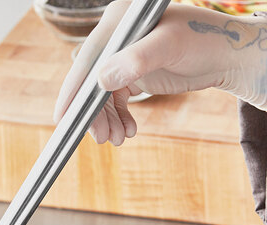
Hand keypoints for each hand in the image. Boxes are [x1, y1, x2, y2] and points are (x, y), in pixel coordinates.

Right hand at [53, 0, 266, 145]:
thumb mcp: (170, 47)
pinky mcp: (129, 73)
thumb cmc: (202, 42)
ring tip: (119, 139)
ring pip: (101, 96)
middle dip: (94, 114)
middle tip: (102, 139)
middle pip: (90, 83)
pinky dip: (118, 118)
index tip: (62, 117)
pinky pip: (114, 101)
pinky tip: (128, 130)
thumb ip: (136, 60)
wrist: (225, 54)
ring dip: (107, 121)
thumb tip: (100, 80)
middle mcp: (115, 39)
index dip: (72, 91)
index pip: (87, 61)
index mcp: (119, 23)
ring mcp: (121, 57)